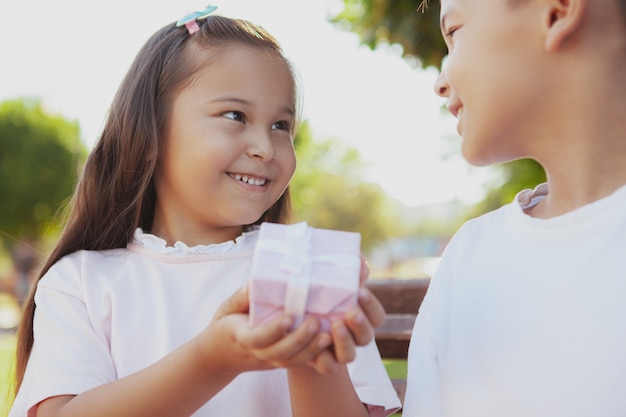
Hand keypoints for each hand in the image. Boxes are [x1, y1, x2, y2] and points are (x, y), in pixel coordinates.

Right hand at [198, 284, 332, 375]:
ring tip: (327, 336)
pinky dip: (312, 354)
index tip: (290, 317)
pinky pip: (295, 362)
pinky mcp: (278, 363)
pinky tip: (326, 342)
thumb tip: (254, 283)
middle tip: (315, 323)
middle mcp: (256, 353)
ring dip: (310, 350)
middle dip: (298, 340)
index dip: (274, 330)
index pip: (257, 338)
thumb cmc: (226, 324)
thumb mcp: (227, 308)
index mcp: (241, 337)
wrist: (220, 355)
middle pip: (278, 353)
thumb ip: (241, 297)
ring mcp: (268, 361)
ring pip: (289, 361)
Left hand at [308, 254, 385, 371]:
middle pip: (367, 337)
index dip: (371, 306)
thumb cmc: (320, 298)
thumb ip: (348, 273)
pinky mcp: (322, 362)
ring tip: (334, 325)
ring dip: (344, 341)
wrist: (296, 322)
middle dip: (360, 325)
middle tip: (350, 313)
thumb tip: (359, 258)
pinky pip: (328, 367)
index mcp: (362, 318)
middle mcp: (355, 338)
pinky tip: (318, 345)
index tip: (361, 292)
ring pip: (350, 355)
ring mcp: (339, 352)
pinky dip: (324, 359)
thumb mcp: (331, 285)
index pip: (377, 317)